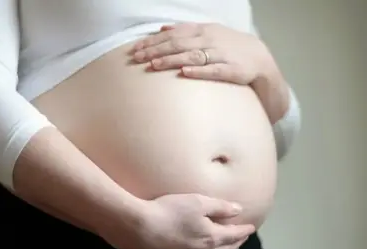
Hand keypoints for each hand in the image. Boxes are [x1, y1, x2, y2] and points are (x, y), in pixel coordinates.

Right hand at [107, 193, 254, 248]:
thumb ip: (220, 207)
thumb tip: (239, 210)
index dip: (243, 230)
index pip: (233, 235)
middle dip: (236, 244)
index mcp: (211, 236)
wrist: (140, 229)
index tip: (251, 227)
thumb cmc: (169, 211)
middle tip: (242, 239)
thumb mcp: (197, 202)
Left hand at [131, 23, 289, 122]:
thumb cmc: (228, 46)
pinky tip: (183, 73)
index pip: (173, 34)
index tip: (136, 48)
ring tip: (153, 65)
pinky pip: (211, 70)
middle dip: (156, 51)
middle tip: (137, 58)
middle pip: (178, 45)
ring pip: (191, 56)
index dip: (153, 41)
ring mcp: (219, 54)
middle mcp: (208, 40)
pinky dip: (197, 71)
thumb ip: (184, 30)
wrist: (259, 58)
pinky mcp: (229, 70)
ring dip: (171, 60)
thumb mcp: (207, 32)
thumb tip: (162, 29)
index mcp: (202, 31)